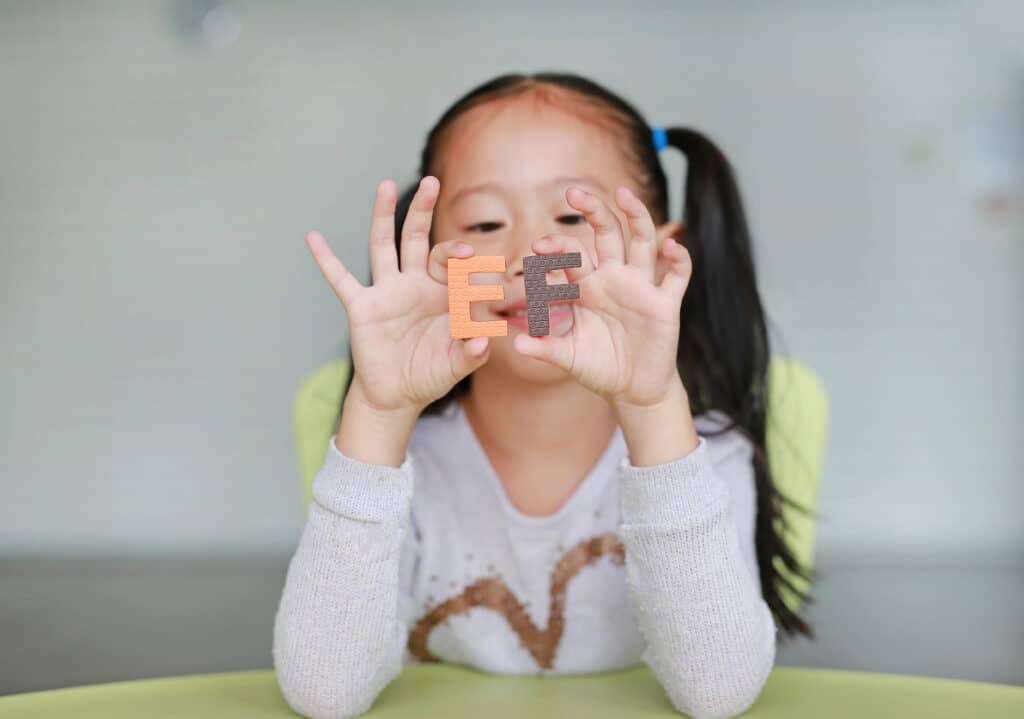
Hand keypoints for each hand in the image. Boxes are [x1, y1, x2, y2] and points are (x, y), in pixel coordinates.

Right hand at [306, 176, 489, 416]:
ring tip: (384, 184)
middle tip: (431, 182)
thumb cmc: (430, 375)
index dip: (463, 259)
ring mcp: (387, 292)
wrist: (397, 396)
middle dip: (422, 211)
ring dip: (382, 215)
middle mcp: (414, 284)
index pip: (454, 265)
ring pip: (383, 245)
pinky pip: (341, 280)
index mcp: (443, 292)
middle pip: (417, 238)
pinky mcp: (361, 307)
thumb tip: (483, 341)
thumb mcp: (454, 366)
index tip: (475, 257)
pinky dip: (326, 260)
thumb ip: (470, 354)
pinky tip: (313, 237)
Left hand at [512, 185, 692, 411]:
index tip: (538, 249)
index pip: (571, 256)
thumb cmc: (598, 367)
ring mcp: (640, 287)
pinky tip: (672, 247)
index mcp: (587, 287)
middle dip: (592, 212)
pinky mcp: (665, 304)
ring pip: (642, 242)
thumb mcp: (568, 358)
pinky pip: (677, 276)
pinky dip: (678, 259)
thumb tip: (517, 344)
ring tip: (624, 194)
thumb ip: (545, 349)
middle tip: (574, 193)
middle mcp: (614, 278)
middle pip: (606, 233)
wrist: (632, 389)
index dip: (556, 249)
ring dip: (636, 216)